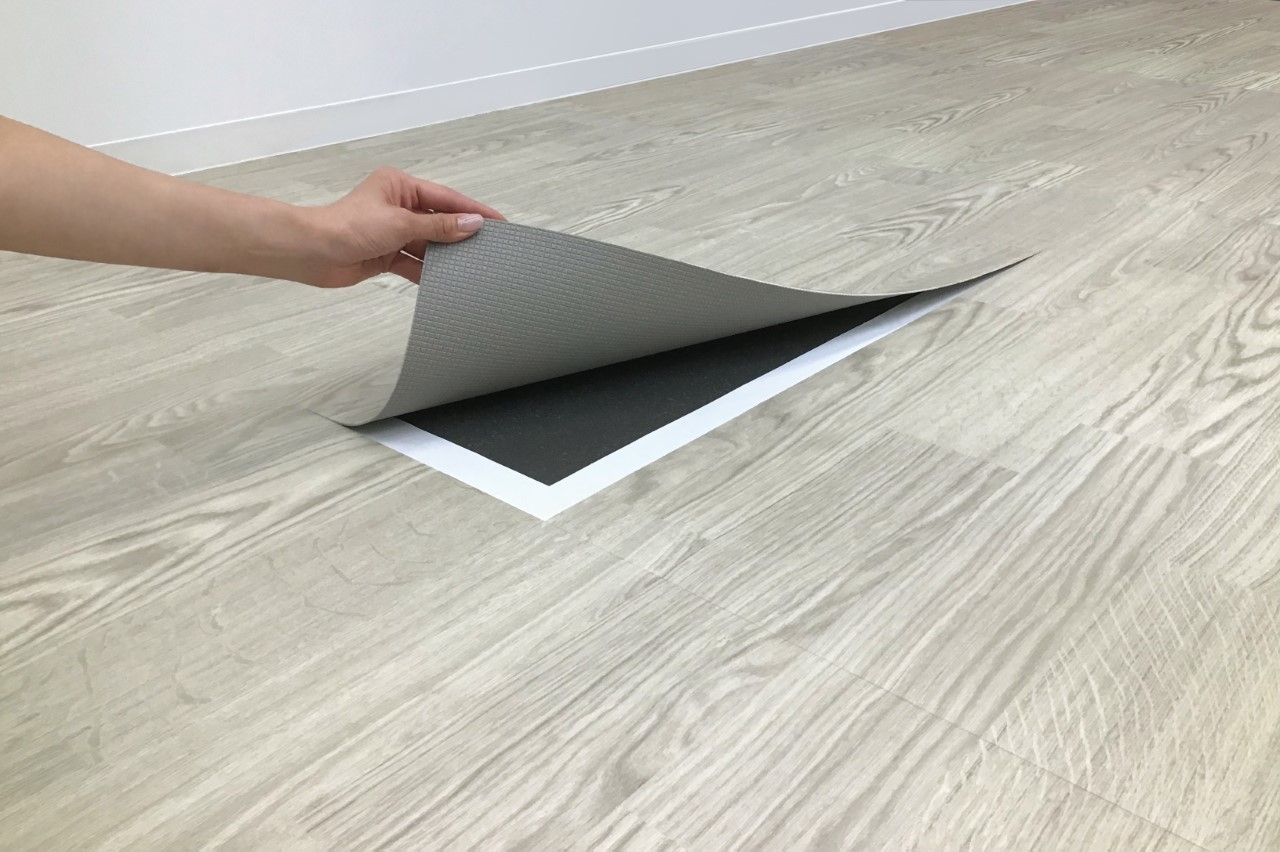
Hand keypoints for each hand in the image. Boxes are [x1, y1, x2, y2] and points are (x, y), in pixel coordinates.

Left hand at [289, 167, 504, 287]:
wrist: (312, 253)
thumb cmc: (348, 227)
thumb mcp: (400, 223)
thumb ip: (438, 226)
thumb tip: (472, 224)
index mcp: (400, 186)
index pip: (446, 198)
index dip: (473, 211)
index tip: (498, 222)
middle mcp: (398, 206)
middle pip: (439, 221)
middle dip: (460, 235)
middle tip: (490, 247)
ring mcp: (392, 231)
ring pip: (427, 243)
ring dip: (444, 255)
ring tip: (472, 266)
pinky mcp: (385, 254)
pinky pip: (414, 262)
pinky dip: (426, 271)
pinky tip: (445, 280)